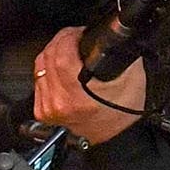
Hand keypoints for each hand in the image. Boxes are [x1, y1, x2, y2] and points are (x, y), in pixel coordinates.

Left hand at [30, 25, 145, 145]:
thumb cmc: (124, 111)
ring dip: (54, 54)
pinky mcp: (43, 112)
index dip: (69, 37)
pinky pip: (38, 79)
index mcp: (79, 96)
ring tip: (69, 53)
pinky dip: (47, 69)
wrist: (118, 138)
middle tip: (75, 39)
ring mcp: (49, 108)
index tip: (78, 34)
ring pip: (40, 65)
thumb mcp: (131, 75)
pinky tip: (60, 69)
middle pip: (48, 57)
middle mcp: (60, 103)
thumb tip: (111, 31)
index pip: (61, 54)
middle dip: (62, 41)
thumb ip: (117, 50)